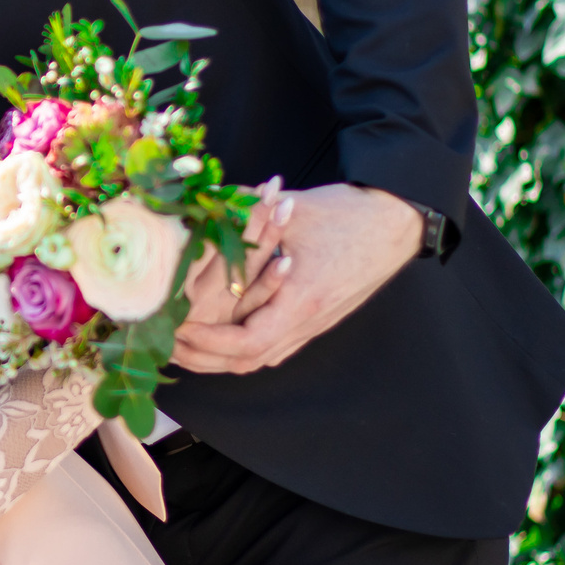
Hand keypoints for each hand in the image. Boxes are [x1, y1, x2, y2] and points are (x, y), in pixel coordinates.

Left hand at [173, 183, 422, 374]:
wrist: (396, 222)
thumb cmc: (347, 214)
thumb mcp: (293, 208)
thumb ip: (245, 210)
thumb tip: (202, 202)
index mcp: (301, 300)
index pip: (247, 342)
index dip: (208, 340)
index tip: (178, 327)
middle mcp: (308, 322)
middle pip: (248, 361)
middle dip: (203, 357)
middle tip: (168, 342)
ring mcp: (314, 325)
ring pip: (261, 358)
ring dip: (220, 356)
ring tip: (184, 344)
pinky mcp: (316, 320)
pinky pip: (275, 347)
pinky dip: (243, 349)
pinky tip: (221, 340)